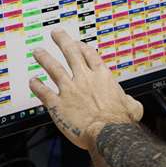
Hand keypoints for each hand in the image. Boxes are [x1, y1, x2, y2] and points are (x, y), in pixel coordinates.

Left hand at [30, 28, 143, 149]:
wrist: (107, 132)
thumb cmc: (120, 120)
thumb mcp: (132, 106)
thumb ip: (129, 101)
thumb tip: (131, 103)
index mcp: (102, 77)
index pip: (90, 55)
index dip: (82, 47)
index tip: (76, 43)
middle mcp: (84, 79)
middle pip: (71, 53)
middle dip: (62, 41)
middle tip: (56, 34)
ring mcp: (69, 90)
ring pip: (54, 69)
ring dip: (45, 58)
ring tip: (38, 52)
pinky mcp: (58, 104)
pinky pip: (44, 92)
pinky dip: (37, 86)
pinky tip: (32, 81)